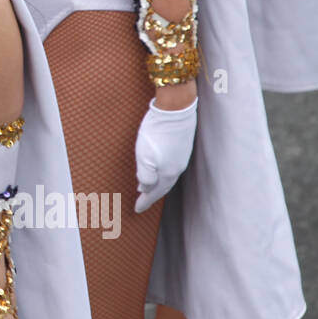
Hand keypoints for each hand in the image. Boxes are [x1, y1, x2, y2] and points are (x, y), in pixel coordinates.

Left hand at [133, 97, 197, 213]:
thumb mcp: (145, 157)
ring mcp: (180, 156)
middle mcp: (176, 167)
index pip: (155, 192)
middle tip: (142, 203)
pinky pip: (170, 165)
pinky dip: (163, 172)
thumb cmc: (157, 132)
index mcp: (167, 172)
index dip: (145, 202)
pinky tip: (158, 169)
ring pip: (167, 176)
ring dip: (158, 184)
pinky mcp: (181, 145)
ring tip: (148, 188)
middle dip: (152, 195)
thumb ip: (145, 176)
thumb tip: (145, 188)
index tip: (137, 210)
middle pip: (163, 186)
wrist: (176, 108)